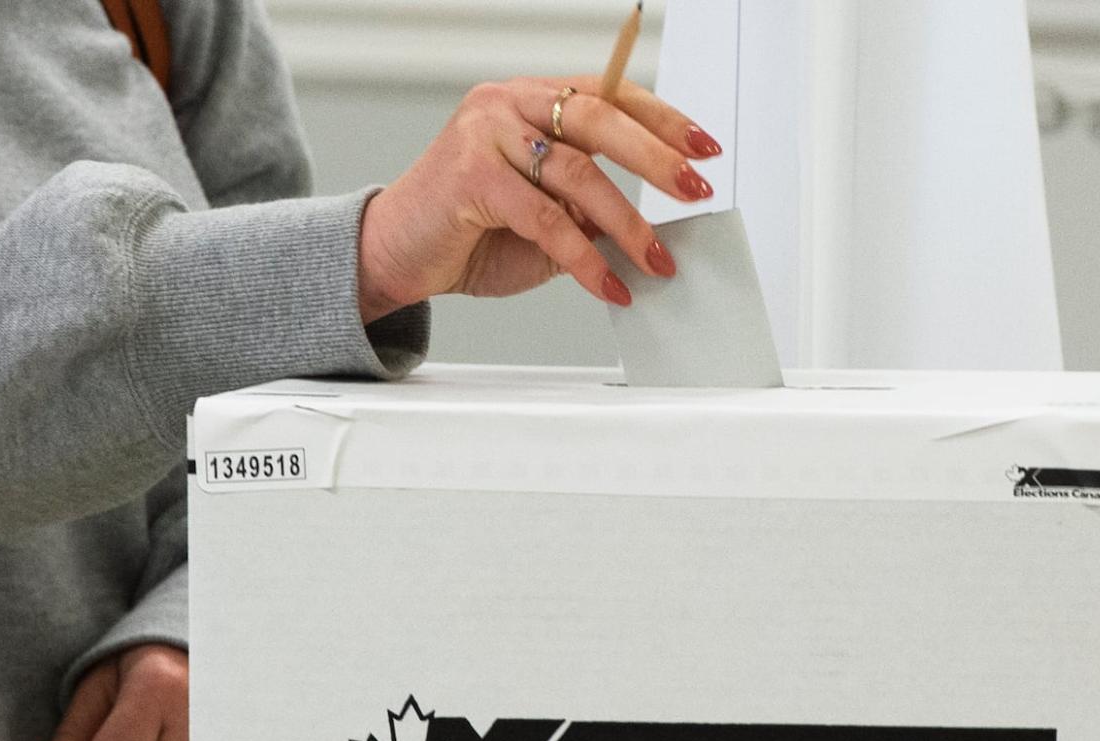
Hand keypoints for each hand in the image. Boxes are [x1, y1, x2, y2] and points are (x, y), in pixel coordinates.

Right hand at [357, 76, 721, 322]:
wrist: (395, 255)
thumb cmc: (467, 233)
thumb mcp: (543, 218)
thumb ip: (586, 212)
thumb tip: (648, 228)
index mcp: (530, 103)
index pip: (609, 96)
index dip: (662, 120)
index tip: (703, 148)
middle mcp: (508, 105)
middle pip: (600, 119)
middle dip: (655, 157)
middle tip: (694, 190)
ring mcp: (485, 134)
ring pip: (577, 173)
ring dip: (627, 223)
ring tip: (656, 259)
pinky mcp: (471, 175)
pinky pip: (546, 218)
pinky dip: (584, 258)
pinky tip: (607, 284)